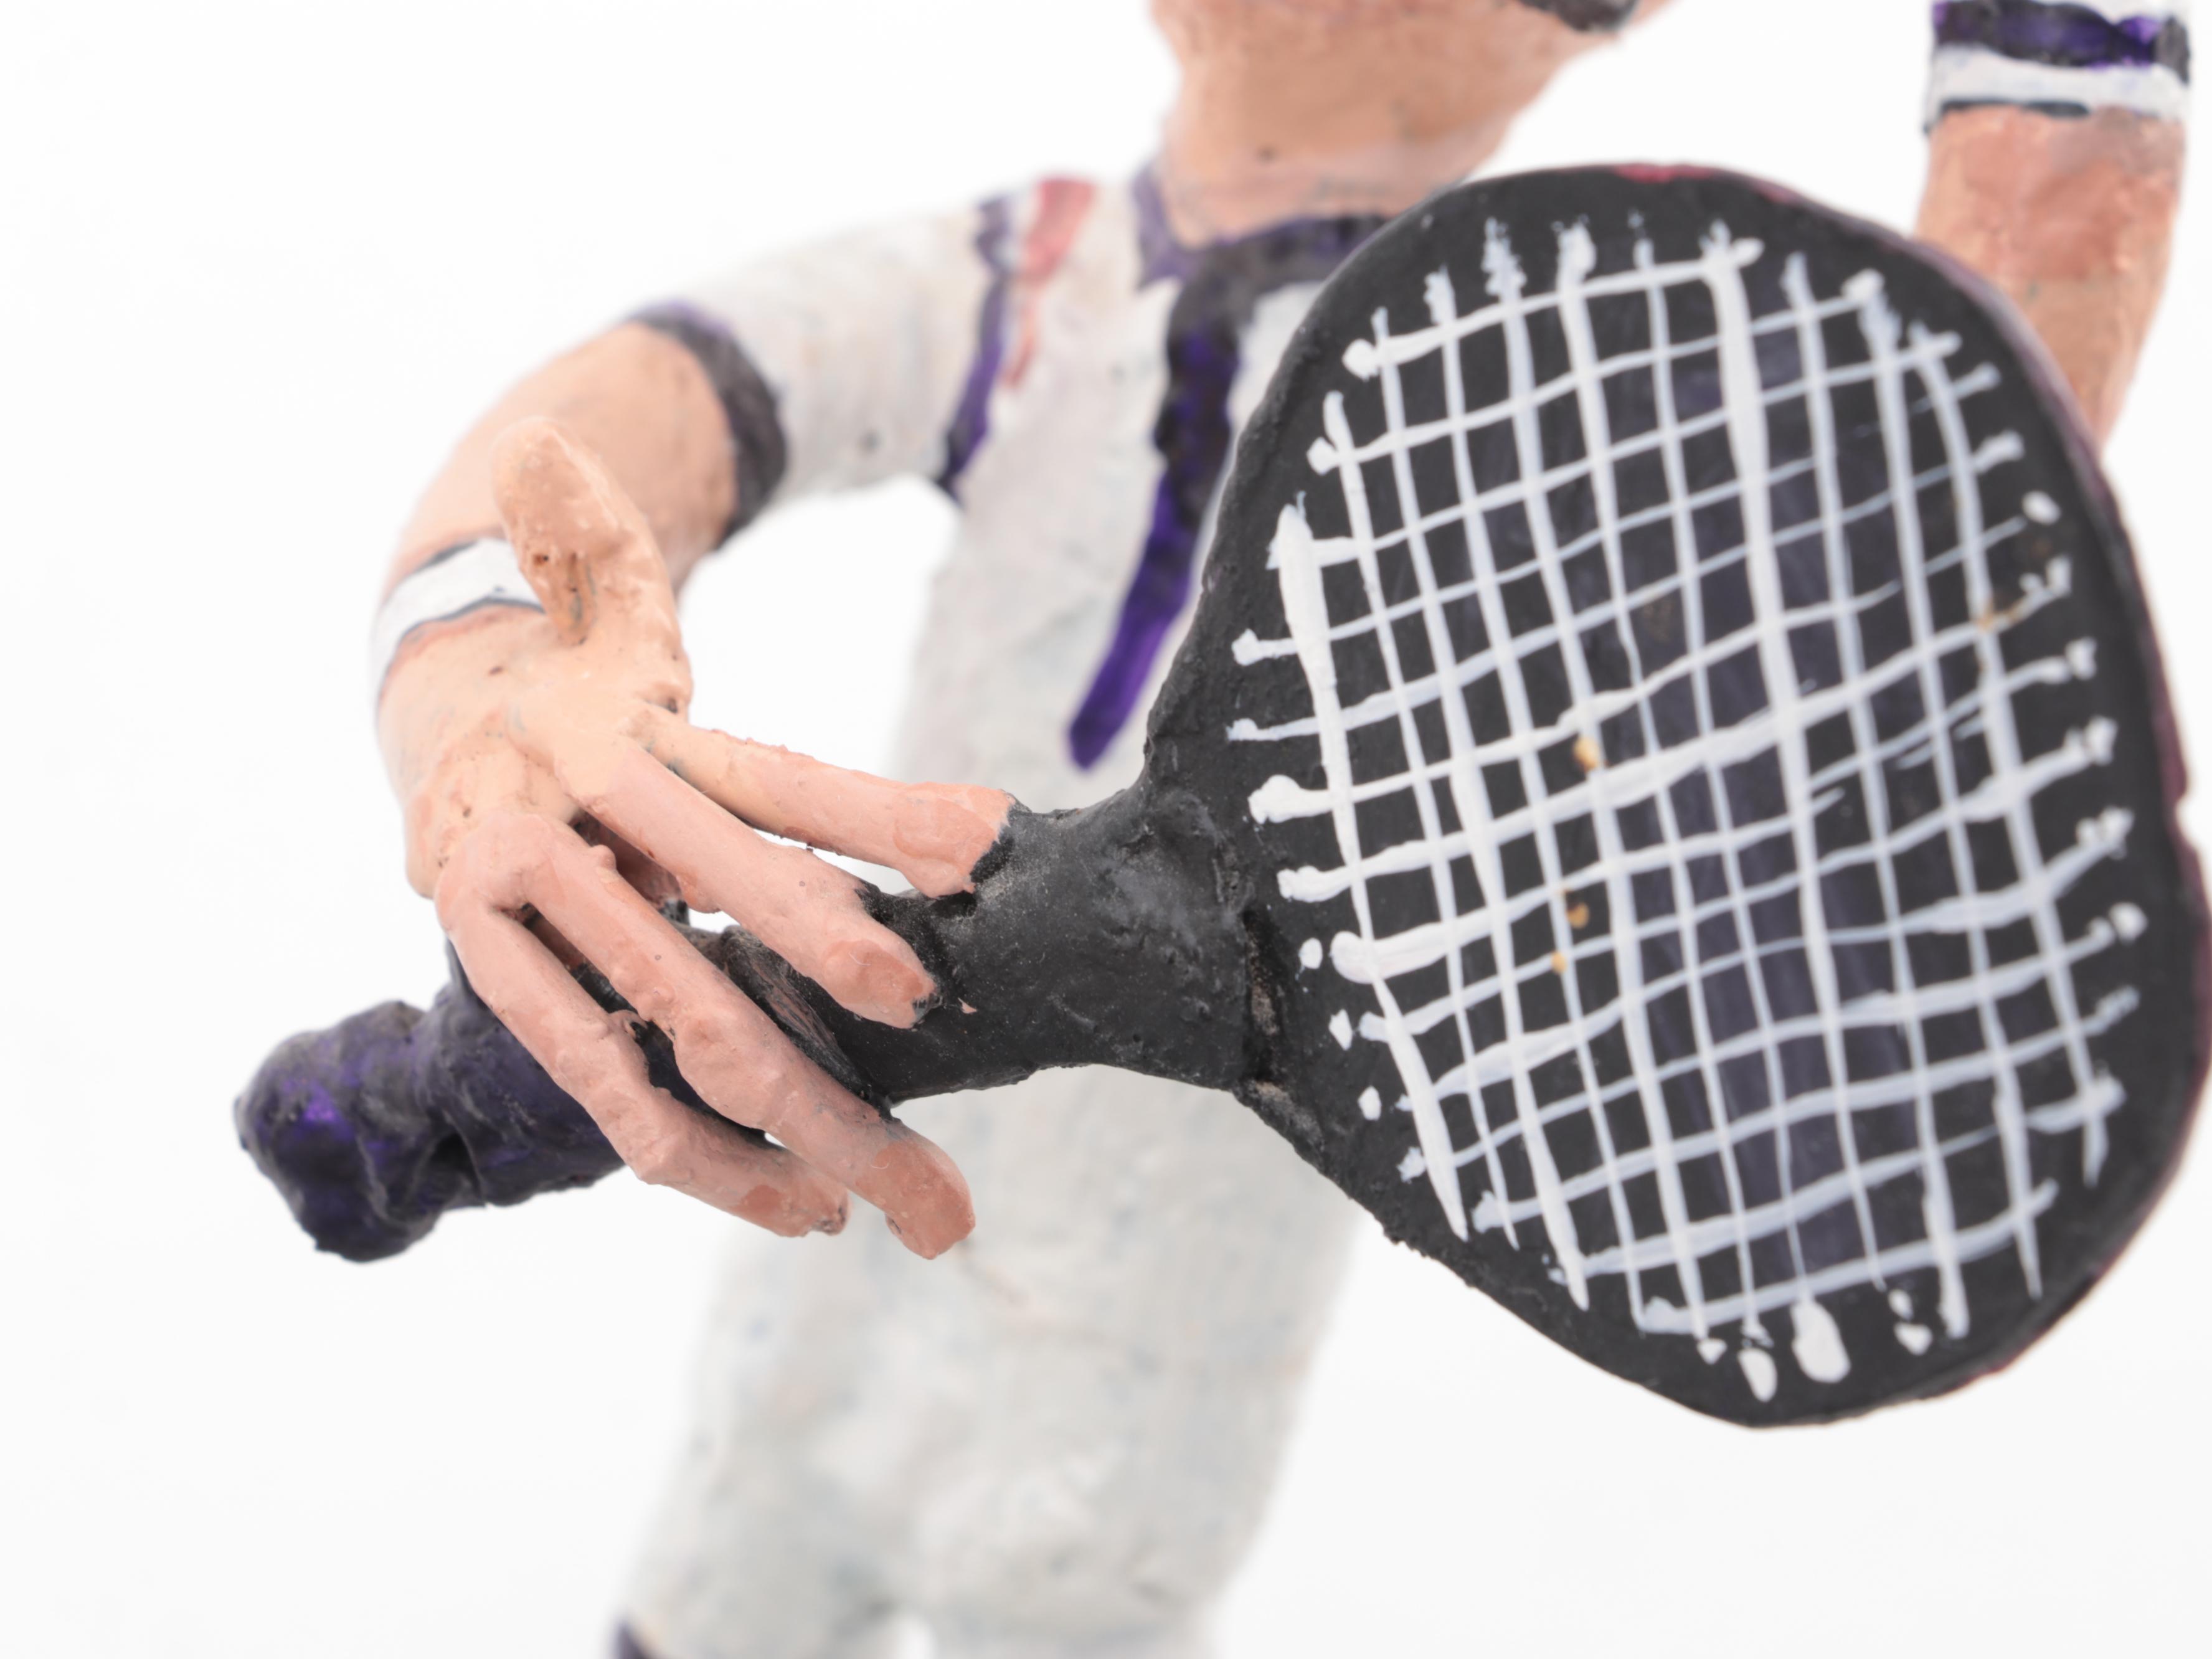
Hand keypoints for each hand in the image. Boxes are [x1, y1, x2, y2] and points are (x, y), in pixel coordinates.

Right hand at [378, 417, 1010, 1255]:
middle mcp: (576, 807)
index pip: (780, 778)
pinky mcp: (484, 964)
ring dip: (792, 1136)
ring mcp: (519, 895)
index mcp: (632, 719)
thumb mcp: (619, 607)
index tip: (986, 861)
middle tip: (958, 1145)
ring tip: (903, 1211)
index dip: (880, 817)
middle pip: (732, 932)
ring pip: (670, 1036)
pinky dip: (693, 1152)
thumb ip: (640, 574)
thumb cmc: (581, 675)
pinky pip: (594, 1081)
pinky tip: (793, 1200)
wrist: (425, 700)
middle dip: (850, 1033)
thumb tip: (556, 449)